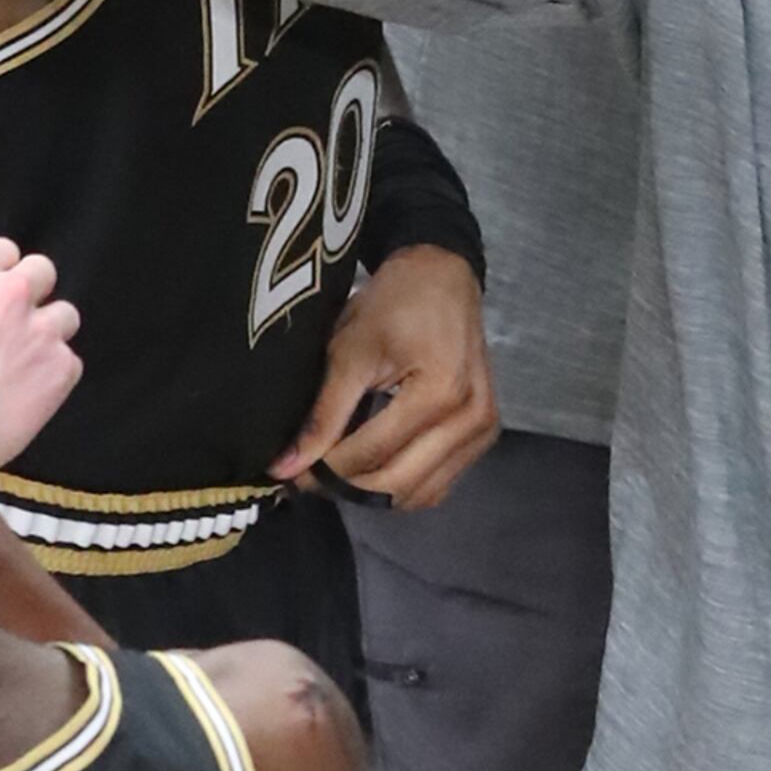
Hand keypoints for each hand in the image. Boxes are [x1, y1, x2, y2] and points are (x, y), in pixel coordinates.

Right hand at [0, 237, 82, 474]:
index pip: (4, 251)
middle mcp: (11, 292)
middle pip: (42, 270)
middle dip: (30, 295)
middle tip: (10, 326)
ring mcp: (40, 329)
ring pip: (65, 315)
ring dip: (48, 333)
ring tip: (22, 364)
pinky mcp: (60, 367)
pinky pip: (70, 362)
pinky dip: (53, 376)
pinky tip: (27, 396)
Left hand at [272, 248, 495, 506]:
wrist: (442, 277)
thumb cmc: (395, 302)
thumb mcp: (350, 349)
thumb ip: (323, 413)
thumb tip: (286, 466)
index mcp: (440, 392)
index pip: (373, 453)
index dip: (325, 471)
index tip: (287, 474)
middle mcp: (470, 419)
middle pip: (398, 483)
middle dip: (346, 487)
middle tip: (306, 479)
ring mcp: (483, 430)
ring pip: (420, 493)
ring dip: (375, 492)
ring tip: (336, 473)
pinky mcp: (484, 434)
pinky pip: (439, 482)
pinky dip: (403, 484)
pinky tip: (373, 467)